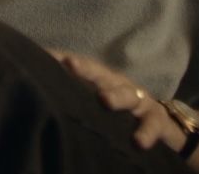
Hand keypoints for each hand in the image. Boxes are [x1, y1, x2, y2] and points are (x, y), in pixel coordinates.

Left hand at [49, 49, 186, 153]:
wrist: (161, 124)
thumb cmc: (120, 112)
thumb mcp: (97, 100)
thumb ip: (74, 94)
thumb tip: (37, 86)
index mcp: (101, 79)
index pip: (79, 66)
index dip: (61, 59)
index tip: (44, 55)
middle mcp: (118, 84)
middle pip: (100, 73)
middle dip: (85, 68)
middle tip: (70, 64)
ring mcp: (139, 100)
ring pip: (127, 95)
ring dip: (116, 96)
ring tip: (105, 100)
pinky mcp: (157, 120)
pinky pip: (152, 125)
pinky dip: (146, 133)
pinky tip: (138, 142)